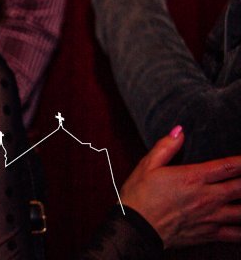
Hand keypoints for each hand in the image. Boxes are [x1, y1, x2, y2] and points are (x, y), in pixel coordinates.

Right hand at [120, 126, 240, 247]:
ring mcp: (211, 217)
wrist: (136, 228)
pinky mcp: (209, 234)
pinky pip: (236, 235)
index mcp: (193, 178)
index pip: (227, 166)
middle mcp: (207, 197)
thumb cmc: (139, 196)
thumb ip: (166, 147)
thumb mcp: (147, 166)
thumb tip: (179, 131)